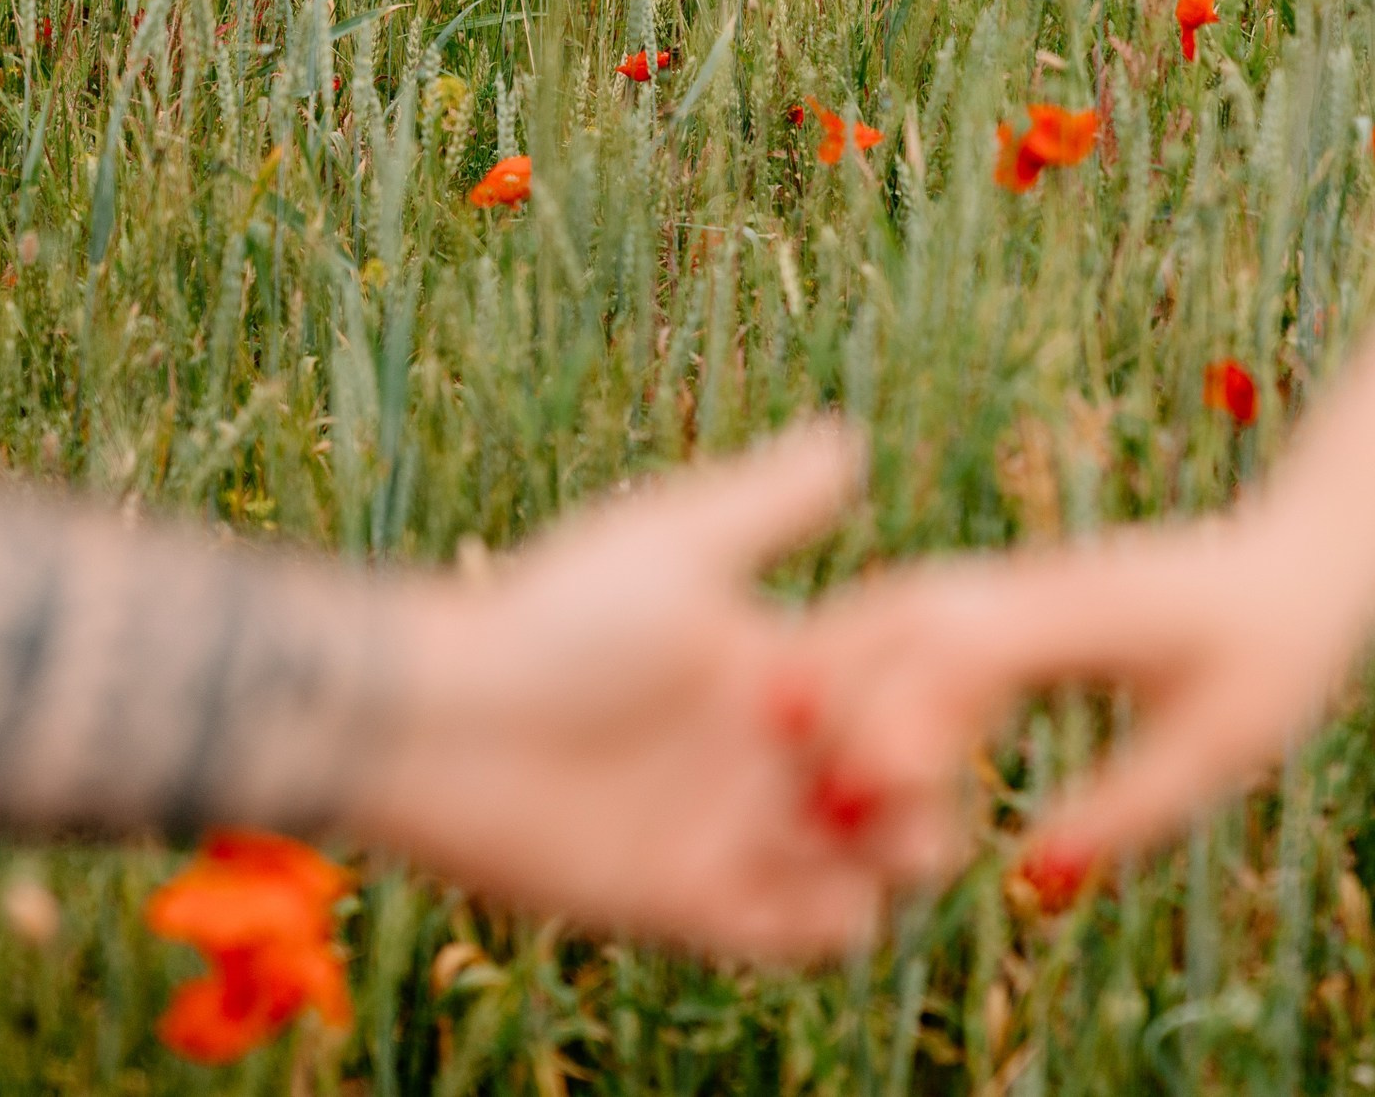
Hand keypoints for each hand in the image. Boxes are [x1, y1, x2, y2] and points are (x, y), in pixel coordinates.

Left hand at [350, 420, 883, 960]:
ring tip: (856, 822)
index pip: (900, 689)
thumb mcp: (670, 548)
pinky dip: (836, 923)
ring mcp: (735, 831)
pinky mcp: (694, 903)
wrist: (433, 723)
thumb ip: (767, 503)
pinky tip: (819, 883)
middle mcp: (766, 753)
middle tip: (892, 771)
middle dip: (929, 784)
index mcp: (776, 664)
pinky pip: (804, 937)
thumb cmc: (544, 619)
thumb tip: (851, 437)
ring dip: (890, 854)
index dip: (936, 693)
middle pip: (906, 786)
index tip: (941, 685)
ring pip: (871, 869)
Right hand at [792, 517, 1373, 902]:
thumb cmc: (1277, 655)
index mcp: (1090, 613)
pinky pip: (925, 613)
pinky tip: (822, 700)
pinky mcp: (1015, 594)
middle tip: (766, 740)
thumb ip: (1128, 807)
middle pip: (910, 612)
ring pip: (903, 602)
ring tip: (766, 721)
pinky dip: (866, 650)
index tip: (851, 780)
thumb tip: (1035, 878)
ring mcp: (1020, 581)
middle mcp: (1038, 585)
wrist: (1304, 560)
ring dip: (836, 652)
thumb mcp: (1220, 744)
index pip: (974, 650)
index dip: (903, 709)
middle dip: (836, 672)